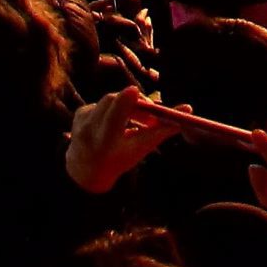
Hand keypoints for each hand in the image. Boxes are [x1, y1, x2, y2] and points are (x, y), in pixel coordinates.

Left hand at [66, 87, 185, 193]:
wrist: (85, 172)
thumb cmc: (118, 160)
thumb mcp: (139, 150)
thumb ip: (161, 130)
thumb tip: (188, 110)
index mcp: (104, 143)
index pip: (114, 116)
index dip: (125, 102)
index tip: (138, 94)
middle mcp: (89, 130)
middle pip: (115, 102)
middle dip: (136, 104)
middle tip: (153, 114)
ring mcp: (81, 120)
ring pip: (111, 100)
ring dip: (127, 108)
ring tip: (135, 124)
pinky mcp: (78, 113)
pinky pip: (103, 104)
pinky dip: (114, 110)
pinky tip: (114, 125)